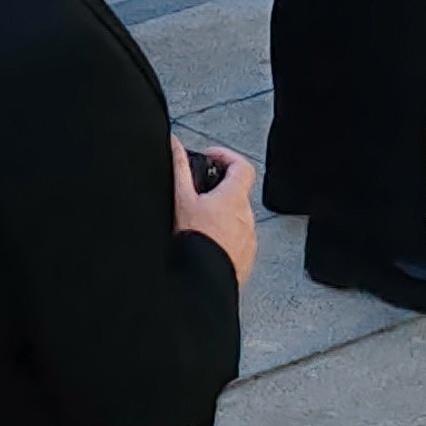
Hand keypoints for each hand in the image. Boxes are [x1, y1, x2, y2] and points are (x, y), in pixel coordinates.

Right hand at [172, 138, 258, 285]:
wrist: (204, 279)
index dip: (226, 156)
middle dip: (218, 189)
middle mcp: (247, 216)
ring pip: (238, 216)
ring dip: (222, 213)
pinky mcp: (247, 256)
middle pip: (237, 191)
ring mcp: (249, 237)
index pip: (242, 165)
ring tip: (200, 220)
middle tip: (199, 193)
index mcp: (234, 198)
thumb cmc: (195, 241)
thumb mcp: (182, 198)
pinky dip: (226, 234)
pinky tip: (208, 240)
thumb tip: (176, 145)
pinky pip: (239, 237)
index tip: (209, 158)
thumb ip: (179, 167)